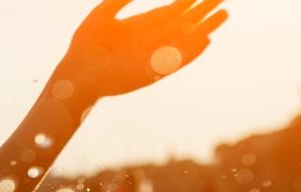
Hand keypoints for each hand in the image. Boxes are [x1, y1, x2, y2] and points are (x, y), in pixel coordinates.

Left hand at [56, 0, 228, 99]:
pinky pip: (178, 60)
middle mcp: (151, 40)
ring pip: (185, 39)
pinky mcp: (154, 70)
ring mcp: (154, 55)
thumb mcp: (102, 15)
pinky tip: (206, 39)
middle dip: (202, 11)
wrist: (77, 74)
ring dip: (204, 28)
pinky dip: (192, 51)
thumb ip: (119, 0)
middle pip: (183, 23)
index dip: (186, 3)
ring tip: (223, 15)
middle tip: (221, 0)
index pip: (169, 12)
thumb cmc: (85, 46)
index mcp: (140, 26)